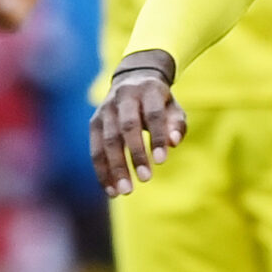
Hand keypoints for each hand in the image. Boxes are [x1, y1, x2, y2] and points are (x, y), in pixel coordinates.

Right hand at [90, 51, 186, 196]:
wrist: (132, 80)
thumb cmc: (160, 102)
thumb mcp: (174, 109)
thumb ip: (177, 125)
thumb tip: (172, 143)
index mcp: (147, 90)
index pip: (152, 114)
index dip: (157, 137)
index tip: (162, 162)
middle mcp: (123, 97)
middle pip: (127, 128)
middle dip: (135, 154)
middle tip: (145, 179)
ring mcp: (105, 109)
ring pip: (107, 140)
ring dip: (115, 167)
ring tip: (124, 191)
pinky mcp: (94, 122)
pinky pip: (95, 149)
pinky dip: (102, 171)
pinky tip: (110, 189)